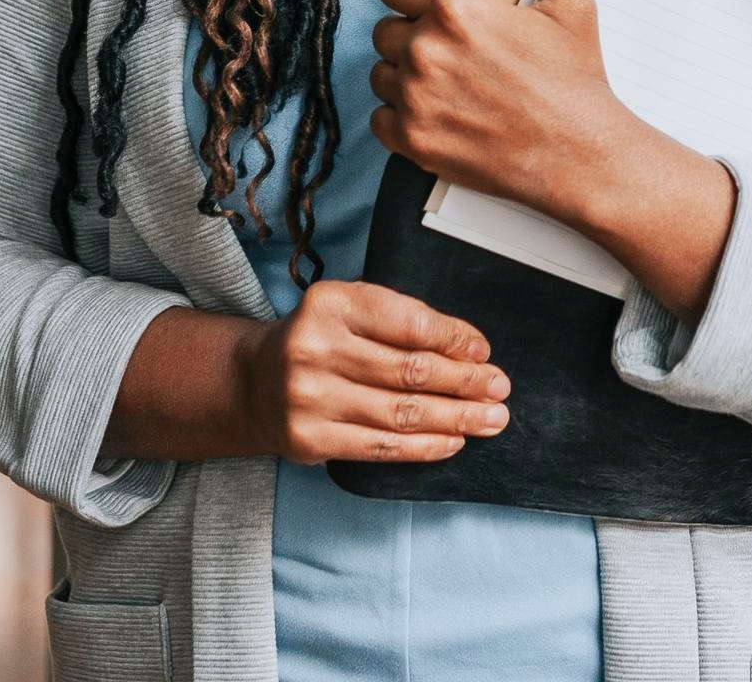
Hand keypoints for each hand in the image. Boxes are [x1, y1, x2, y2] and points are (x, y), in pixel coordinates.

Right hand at [237, 279, 511, 464]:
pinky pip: (382, 446)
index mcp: (330, 303)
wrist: (252, 383)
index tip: (483, 351)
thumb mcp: (350, 309)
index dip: (453, 339)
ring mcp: (310, 398)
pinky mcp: (311, 440)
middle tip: (499, 388)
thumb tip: (470, 351)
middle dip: (465, 382)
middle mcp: (315, 349)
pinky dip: (425, 446)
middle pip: (410, 371)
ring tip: (490, 418)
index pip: (408, 323)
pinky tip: (453, 441)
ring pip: (401, 413)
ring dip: (456, 418)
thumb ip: (402, 320)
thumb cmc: (319, 340)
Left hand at [369, 0, 647, 220]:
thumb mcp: (573, 7)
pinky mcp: (413, 140)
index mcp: (458, 10)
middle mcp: (428, 51)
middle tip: (454, 56)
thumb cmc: (577, 82)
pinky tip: (438, 116)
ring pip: (381, 75)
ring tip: (448, 87)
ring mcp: (416, 98)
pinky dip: (401, 120)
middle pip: (386, 31)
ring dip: (405, 80)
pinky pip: (379, 119)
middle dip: (414, 39)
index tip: (431, 11)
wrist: (582, 156)